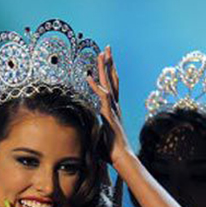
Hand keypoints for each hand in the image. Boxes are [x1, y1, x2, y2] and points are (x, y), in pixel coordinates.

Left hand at [86, 46, 132, 167]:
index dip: (109, 73)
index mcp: (112, 110)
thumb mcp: (98, 137)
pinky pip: (102, 98)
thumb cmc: (111, 151)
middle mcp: (114, 107)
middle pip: (112, 80)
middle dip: (109, 64)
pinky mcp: (109, 116)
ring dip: (104, 69)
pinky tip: (89, 77)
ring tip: (102, 53)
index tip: (106, 61)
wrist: (121, 158)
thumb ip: (93, 130)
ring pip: (109, 84)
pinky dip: (95, 87)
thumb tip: (84, 132)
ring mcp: (113, 110)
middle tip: (107, 48)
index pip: (111, 87)